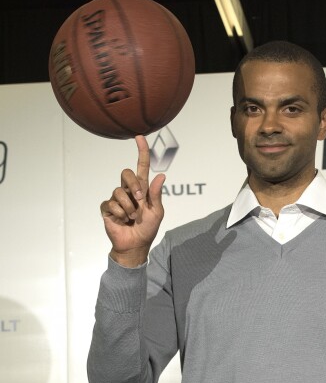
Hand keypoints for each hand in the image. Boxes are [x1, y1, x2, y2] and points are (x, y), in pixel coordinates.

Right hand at [100, 135, 165, 266]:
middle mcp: (128, 191)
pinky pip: (110, 203)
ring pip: (118, 191)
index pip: (141, 166)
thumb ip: (156, 195)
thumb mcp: (157, 212)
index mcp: (142, 189)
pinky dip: (119, 214)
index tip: (139, 137)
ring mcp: (116, 199)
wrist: (135, 245)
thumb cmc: (147, 228)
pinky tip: (122, 221)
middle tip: (139, 200)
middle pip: (126, 172)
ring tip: (132, 217)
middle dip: (133, 185)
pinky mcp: (107, 208)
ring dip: (128, 207)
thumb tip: (162, 176)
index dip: (142, 152)